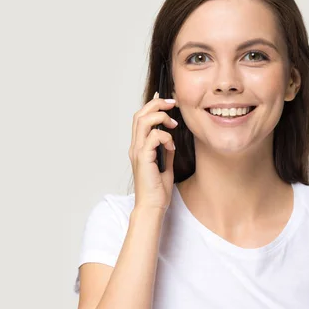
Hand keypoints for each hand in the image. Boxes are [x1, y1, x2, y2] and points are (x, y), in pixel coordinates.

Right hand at [128, 92, 177, 211]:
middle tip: (173, 103)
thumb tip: (171, 140)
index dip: (152, 106)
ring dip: (160, 117)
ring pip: (143, 121)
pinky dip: (165, 137)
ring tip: (173, 123)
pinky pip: (153, 137)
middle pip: (140, 114)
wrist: (152, 206)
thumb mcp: (165, 166)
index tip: (168, 102)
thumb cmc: (157, 191)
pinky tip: (172, 146)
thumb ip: (166, 151)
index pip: (141, 119)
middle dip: (157, 104)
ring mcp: (138, 152)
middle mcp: (135, 147)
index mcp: (139, 147)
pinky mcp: (144, 158)